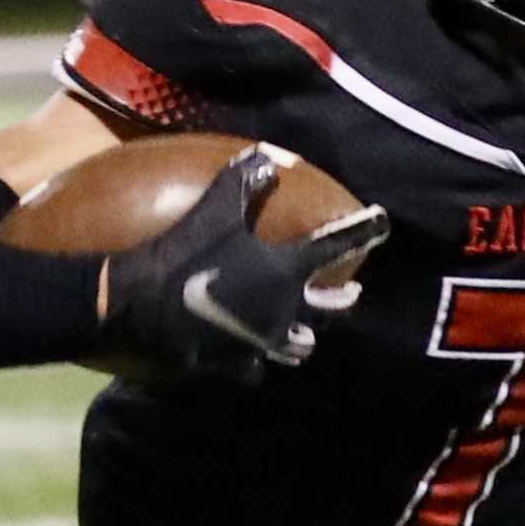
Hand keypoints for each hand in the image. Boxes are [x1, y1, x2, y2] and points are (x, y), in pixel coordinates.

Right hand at [94, 146, 380, 385]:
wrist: (141, 304)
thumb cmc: (183, 251)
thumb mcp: (212, 210)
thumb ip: (241, 183)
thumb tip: (268, 156)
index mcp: (287, 271)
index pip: (337, 245)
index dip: (363, 230)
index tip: (383, 221)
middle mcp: (286, 309)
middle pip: (331, 308)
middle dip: (343, 299)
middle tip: (353, 291)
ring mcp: (264, 341)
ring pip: (300, 345)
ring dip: (304, 335)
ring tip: (304, 330)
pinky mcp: (236, 363)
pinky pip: (254, 368)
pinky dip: (253, 362)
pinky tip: (250, 358)